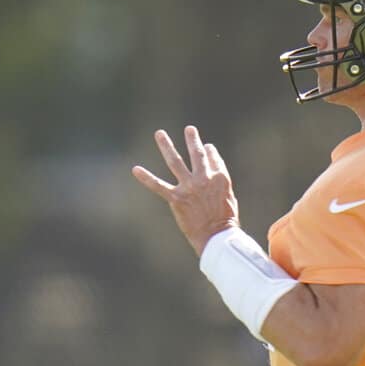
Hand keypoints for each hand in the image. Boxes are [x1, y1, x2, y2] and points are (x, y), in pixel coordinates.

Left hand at [131, 126, 239, 255]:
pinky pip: (158, 186)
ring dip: (166, 146)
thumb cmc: (226, 220)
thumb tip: (213, 168)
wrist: (216, 236)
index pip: (213, 158)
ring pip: (175, 162)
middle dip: (192, 140)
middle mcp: (204, 178)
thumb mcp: (229, 196)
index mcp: (220, 177)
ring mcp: (189, 187)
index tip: (207, 147)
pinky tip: (136, 169)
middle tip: (189, 129)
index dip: (210, 152)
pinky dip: (146, 178)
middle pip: (197, 154)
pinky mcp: (176, 198)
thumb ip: (220, 180)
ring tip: (160, 133)